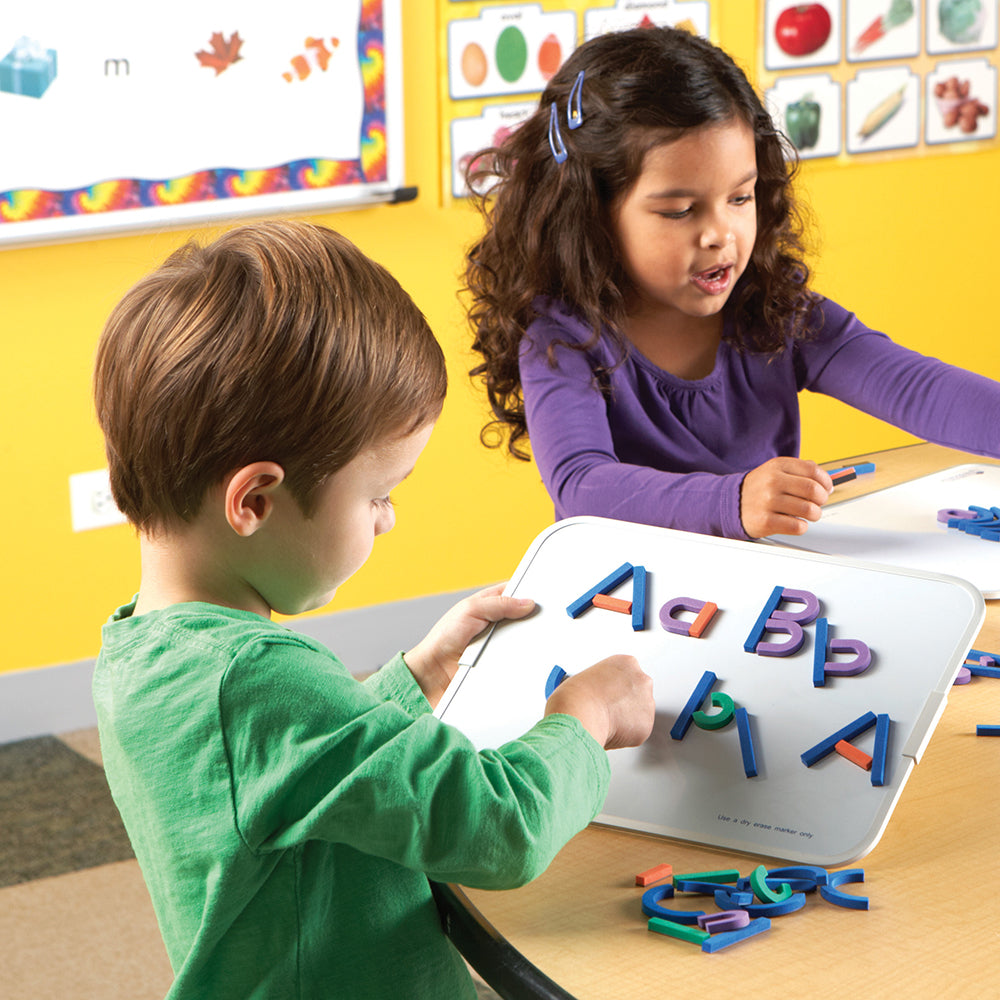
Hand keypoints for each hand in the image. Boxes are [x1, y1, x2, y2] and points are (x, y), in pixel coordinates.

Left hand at [404, 584, 535, 708]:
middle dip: (533, 619)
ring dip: (527, 642)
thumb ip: (498, 604)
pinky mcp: (500, 664)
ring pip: (524, 641)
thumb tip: (527, 603)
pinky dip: (521, 659)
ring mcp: (499, 645)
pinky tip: (526, 659)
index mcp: (488, 605)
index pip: (515, 594)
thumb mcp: (470, 610)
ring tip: (533, 640)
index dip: (530, 593)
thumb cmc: (443, 638)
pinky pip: (518, 660)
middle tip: (544, 620)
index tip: (545, 596)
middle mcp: (496, 624)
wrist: (433, 673)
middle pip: (524, 618)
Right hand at [545, 654, 654, 748]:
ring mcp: (647, 702)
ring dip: (624, 720)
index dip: (614, 688)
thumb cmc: (575, 695)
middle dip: (624, 704)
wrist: (579, 713)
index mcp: (626, 662)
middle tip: (606, 712)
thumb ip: (600, 684)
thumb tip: (598, 697)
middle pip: (636, 693)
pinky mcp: (646, 725)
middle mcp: (642, 679)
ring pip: (637, 714)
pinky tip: (609, 731)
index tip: (605, 696)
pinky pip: (636, 732)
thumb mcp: (587, 677)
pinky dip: (624, 736)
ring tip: (603, 721)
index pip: (625, 675)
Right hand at [739, 457, 832, 538]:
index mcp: (777, 466)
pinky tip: (794, 522)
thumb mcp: (775, 471)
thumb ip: (800, 471)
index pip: (813, 471)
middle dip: (822, 499)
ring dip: (814, 515)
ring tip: (807, 514)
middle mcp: (772, 482)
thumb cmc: (758, 489)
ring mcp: (768, 502)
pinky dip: (801, 527)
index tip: (826, 489)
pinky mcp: (765, 521)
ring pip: (809, 510)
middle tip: (818, 503)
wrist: (731, 504)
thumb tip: (827, 481)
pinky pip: (797, 526)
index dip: (826, 482)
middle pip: (813, 490)